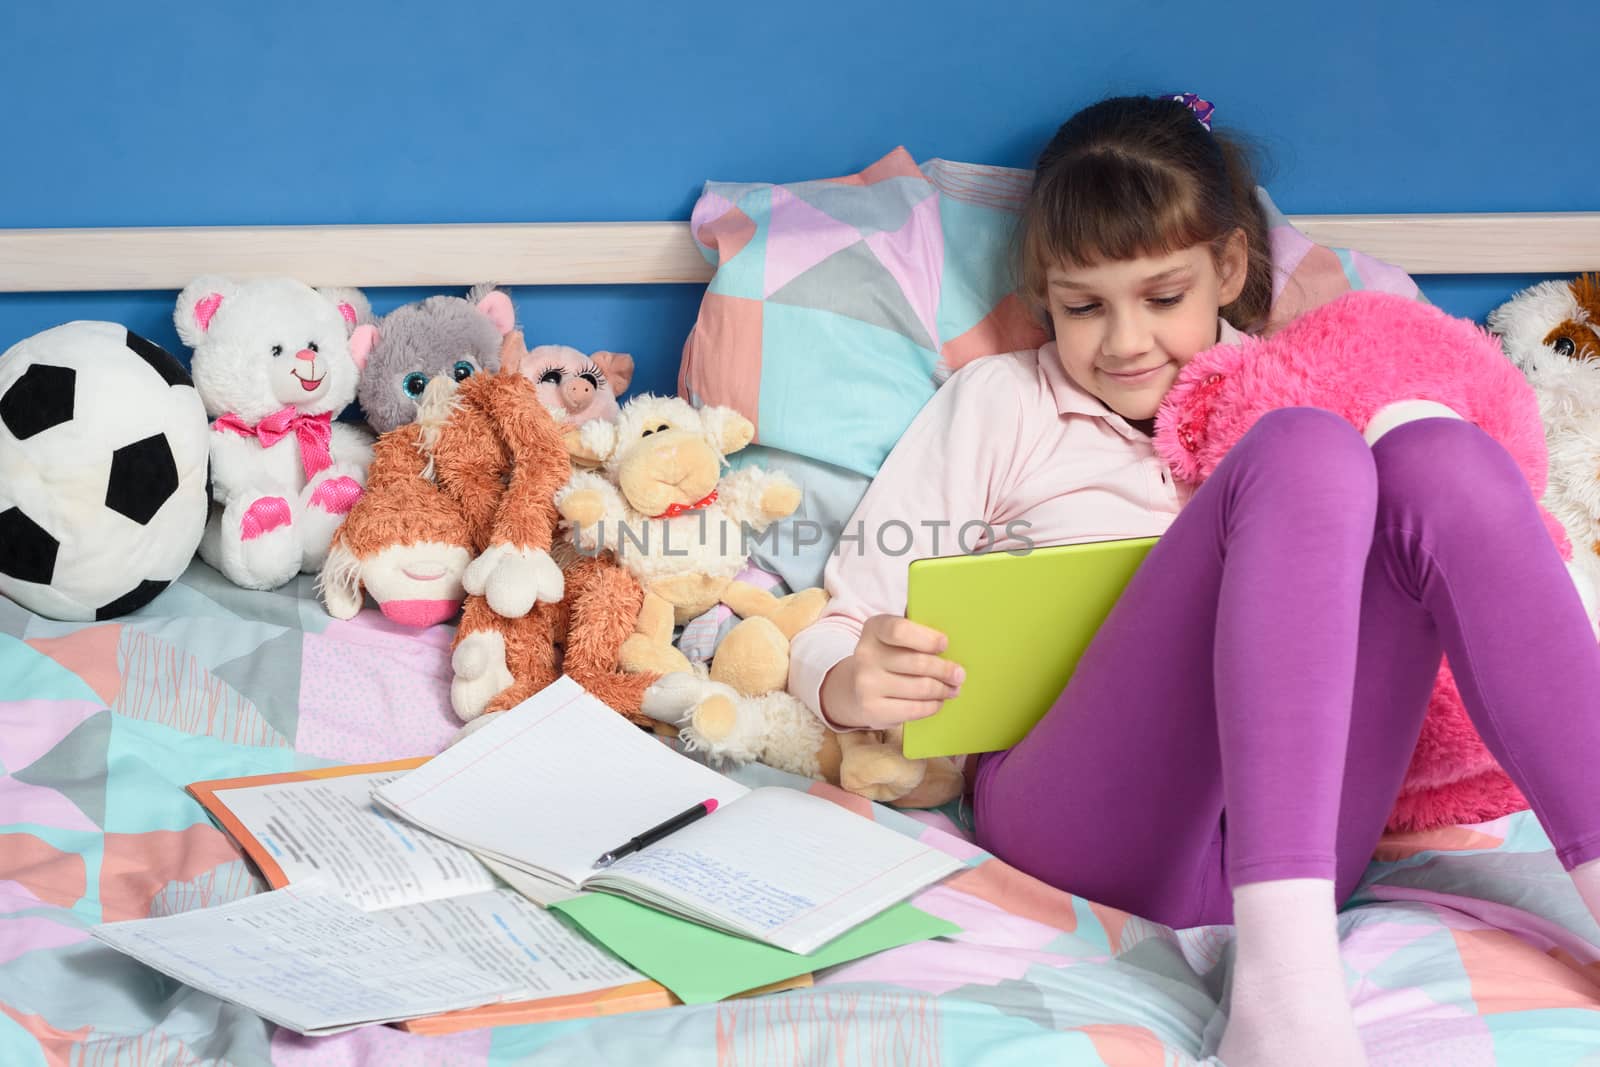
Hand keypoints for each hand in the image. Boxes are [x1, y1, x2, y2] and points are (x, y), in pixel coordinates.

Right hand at [819, 614, 963, 729]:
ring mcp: (866, 684)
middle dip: (945, 670)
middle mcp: (865, 655)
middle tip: (959, 674)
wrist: (856, 687)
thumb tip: (954, 626)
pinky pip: (914, 709)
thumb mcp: (895, 637)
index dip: (927, 638)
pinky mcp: (871, 709)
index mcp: (874, 628)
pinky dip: (932, 706)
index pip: (900, 631)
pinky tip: (937, 701)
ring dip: (943, 690)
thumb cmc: (889, 656)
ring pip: (920, 688)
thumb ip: (917, 629)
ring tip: (952, 689)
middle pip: (918, 663)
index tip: (945, 644)